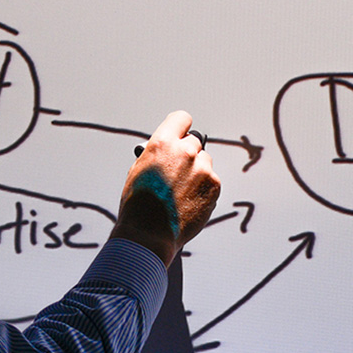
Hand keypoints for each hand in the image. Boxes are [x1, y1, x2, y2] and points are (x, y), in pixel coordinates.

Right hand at [110, 111, 220, 266]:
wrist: (149, 234)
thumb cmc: (139, 204)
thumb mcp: (140, 169)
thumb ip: (157, 153)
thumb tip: (169, 148)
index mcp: (162, 143)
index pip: (182, 119)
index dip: (180, 128)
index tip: (181, 134)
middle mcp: (185, 151)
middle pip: (194, 141)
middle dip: (187, 153)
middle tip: (179, 169)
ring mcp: (202, 169)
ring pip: (204, 161)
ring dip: (196, 171)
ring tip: (182, 191)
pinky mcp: (214, 185)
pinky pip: (211, 180)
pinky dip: (203, 188)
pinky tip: (189, 201)